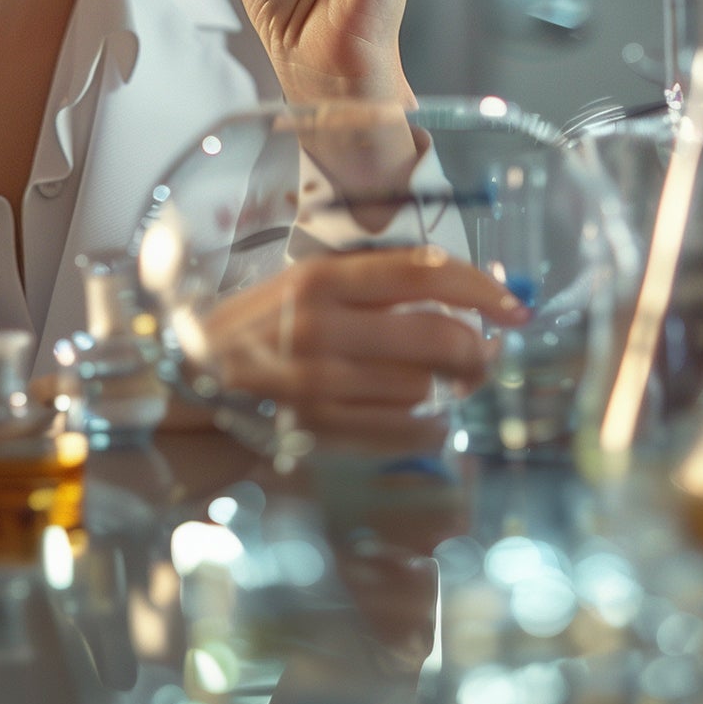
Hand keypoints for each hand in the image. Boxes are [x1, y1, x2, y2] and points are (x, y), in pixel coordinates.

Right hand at [195, 246, 525, 441]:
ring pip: (424, 387)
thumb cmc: (257, 331)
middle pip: (436, 334)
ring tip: (449, 386)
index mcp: (321, 279)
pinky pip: (404, 432)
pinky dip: (428, 428)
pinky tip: (422, 419)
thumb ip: (369, 285)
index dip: (481, 287)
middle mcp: (321, 326)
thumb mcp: (301, 287)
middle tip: (485, 355)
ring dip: (450, 390)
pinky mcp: (319, 432)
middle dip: (477, 350)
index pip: (423, 271)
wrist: (188, 383)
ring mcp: (319, 384)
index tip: (514, 305)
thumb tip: (457, 294)